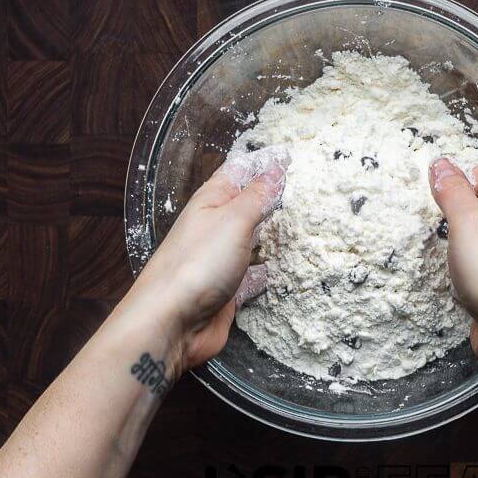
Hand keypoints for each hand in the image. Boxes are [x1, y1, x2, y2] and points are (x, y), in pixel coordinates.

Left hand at [121, 149, 287, 376]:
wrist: (171, 322)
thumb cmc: (199, 262)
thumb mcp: (234, 219)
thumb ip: (257, 195)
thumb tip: (275, 168)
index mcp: (212, 201)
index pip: (240, 171)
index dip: (263, 162)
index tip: (292, 155)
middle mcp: (216, 227)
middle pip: (247, 205)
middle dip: (271, 197)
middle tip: (305, 188)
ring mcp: (221, 260)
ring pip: (252, 240)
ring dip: (272, 234)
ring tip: (302, 225)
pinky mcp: (228, 291)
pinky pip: (252, 276)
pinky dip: (267, 271)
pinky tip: (284, 268)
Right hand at [429, 157, 477, 373]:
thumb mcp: (466, 219)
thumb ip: (452, 189)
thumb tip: (441, 163)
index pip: (476, 174)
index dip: (451, 177)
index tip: (427, 186)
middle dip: (453, 212)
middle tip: (429, 218)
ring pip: (477, 241)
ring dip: (457, 246)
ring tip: (440, 250)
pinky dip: (464, 273)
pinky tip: (456, 280)